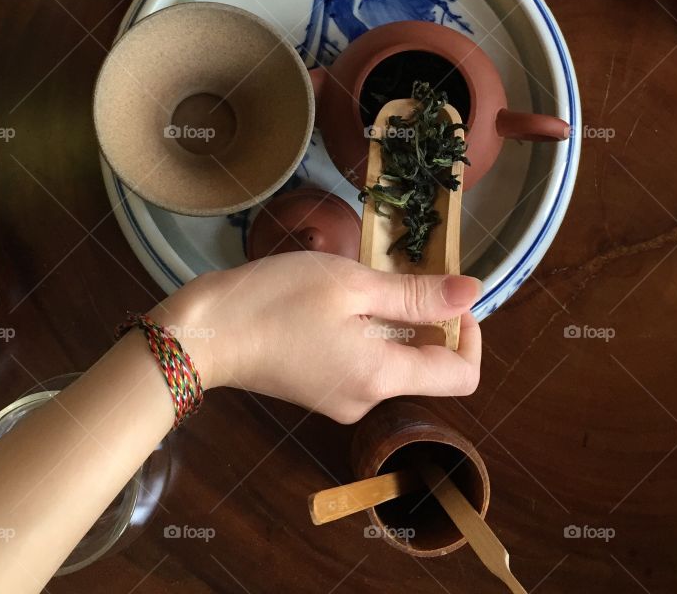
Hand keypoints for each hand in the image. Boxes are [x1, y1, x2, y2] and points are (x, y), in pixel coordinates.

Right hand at [154, 253, 480, 422]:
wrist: (202, 333)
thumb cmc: (277, 300)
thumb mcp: (351, 285)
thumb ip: (416, 294)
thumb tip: (474, 293)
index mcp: (382, 379)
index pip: (462, 375)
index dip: (470, 334)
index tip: (449, 294)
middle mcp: (368, 401)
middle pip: (426, 366)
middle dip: (426, 320)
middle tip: (395, 274)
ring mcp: (341, 400)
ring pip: (393, 360)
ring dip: (392, 321)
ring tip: (358, 282)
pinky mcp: (319, 390)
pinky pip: (363, 362)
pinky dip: (366, 331)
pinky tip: (334, 300)